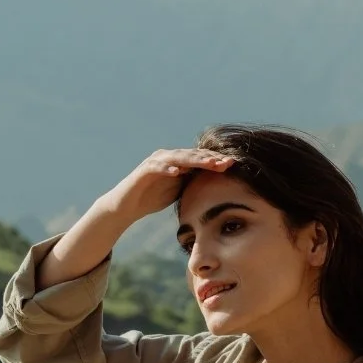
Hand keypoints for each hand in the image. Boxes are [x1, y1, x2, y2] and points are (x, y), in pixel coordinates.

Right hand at [108, 148, 235, 226]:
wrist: (128, 206)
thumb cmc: (153, 197)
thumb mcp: (179, 190)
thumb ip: (192, 183)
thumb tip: (216, 186)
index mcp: (178, 161)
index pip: (200, 158)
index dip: (216, 161)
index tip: (234, 165)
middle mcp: (168, 157)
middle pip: (193, 155)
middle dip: (211, 158)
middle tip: (228, 162)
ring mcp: (156, 161)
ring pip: (179, 158)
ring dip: (195, 160)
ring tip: (210, 163)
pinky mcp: (145, 170)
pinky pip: (158, 167)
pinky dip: (167, 169)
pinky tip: (178, 172)